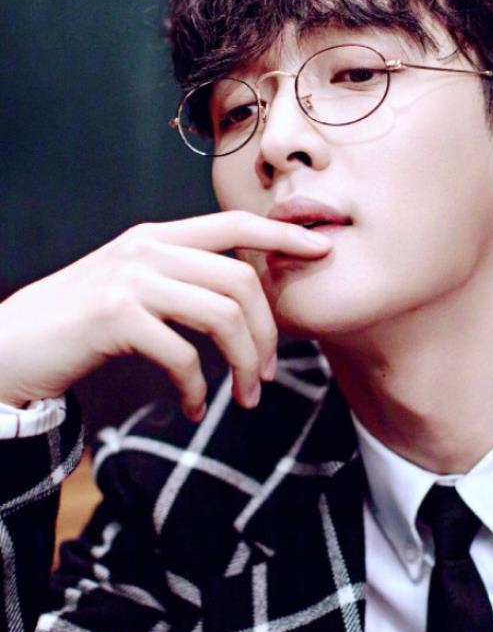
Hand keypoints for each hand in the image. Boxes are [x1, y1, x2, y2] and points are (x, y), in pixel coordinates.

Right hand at [0, 212, 330, 419]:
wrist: (11, 344)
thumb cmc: (78, 323)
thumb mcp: (131, 285)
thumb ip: (179, 278)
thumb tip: (243, 297)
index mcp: (157, 236)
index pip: (234, 224)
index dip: (284, 235)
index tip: (323, 250)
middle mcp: (147, 248)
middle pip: (241, 279)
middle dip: (268, 333)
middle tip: (267, 374)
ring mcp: (131, 278)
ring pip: (222, 315)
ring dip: (243, 364)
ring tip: (244, 396)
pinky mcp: (116, 316)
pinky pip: (183, 355)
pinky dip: (196, 389)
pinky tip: (192, 408)